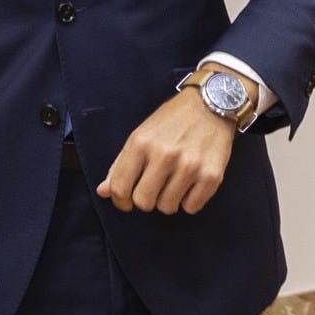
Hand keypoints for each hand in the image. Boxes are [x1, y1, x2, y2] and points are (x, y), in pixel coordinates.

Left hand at [96, 86, 236, 213]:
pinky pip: (191, 208)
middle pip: (143, 202)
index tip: (125, 201)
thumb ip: (120, 164)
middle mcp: (164, 155)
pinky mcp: (211, 176)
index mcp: (141, 143)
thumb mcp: (140, 135)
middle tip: (151, 188)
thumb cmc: (171, 121)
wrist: (210, 105)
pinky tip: (189, 184)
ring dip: (167, 200)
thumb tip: (103, 192)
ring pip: (167, 208)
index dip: (119, 200)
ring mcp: (189, 167)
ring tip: (172, 183)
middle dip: (145, 200)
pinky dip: (187, 201)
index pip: (120, 187)